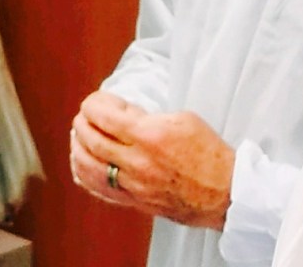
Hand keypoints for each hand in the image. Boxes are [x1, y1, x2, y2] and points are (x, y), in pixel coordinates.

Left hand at [69, 91, 233, 228]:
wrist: (224, 192)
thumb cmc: (208, 154)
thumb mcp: (182, 119)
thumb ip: (147, 116)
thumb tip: (122, 114)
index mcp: (150, 136)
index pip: (104, 116)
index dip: (94, 104)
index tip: (96, 100)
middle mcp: (138, 162)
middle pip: (91, 140)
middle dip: (82, 122)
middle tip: (85, 114)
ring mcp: (135, 185)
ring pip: (89, 167)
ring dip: (77, 147)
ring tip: (78, 135)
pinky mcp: (135, 202)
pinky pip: (99, 189)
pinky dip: (83, 174)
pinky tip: (80, 163)